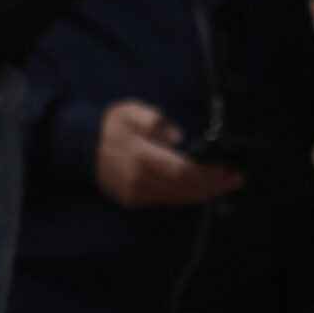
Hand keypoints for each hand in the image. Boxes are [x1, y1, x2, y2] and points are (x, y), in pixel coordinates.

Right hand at [94, 100, 242, 208]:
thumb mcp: (129, 111)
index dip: (208, 173)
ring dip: (205, 193)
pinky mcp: (134, 201)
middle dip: (214, 185)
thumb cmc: (108, 126)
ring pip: (179, 198)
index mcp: (140, 156)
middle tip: (235, 178)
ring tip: (225, 184)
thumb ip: (154, 120)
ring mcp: (136, 194)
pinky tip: (202, 188)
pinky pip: (168, 200)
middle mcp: (139, 180)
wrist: (78, 149)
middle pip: (186, 189)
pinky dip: (188, 195)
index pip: (182, 170)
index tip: (227, 168)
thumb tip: (177, 137)